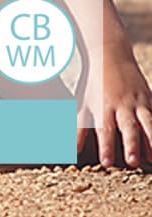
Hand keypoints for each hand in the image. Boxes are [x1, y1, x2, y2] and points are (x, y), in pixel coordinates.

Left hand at [77, 40, 151, 167]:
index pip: (104, 129)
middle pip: (127, 127)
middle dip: (130, 145)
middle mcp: (122, 105)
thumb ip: (80, 128)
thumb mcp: (84, 103)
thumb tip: (72, 150)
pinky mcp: (149, 98)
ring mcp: (138, 102)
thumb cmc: (93, 83)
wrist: (109, 54)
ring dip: (151, 141)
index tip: (106, 162)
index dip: (106, 146)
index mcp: (104, 107)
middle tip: (131, 162)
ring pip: (147, 122)